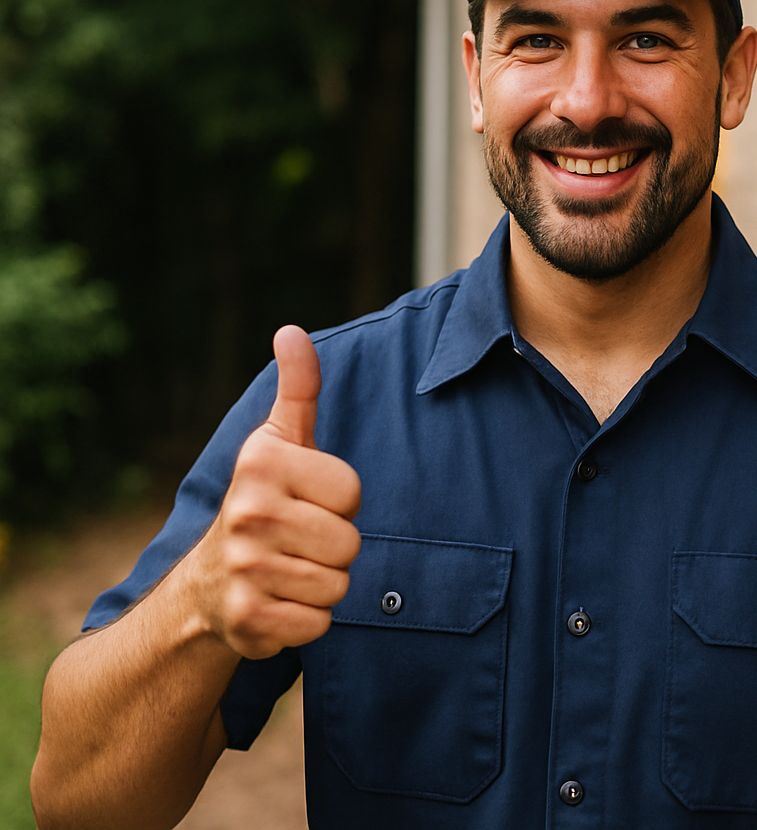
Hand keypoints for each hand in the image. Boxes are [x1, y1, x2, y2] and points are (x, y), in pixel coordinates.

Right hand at [189, 325, 361, 659]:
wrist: (205, 584)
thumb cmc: (264, 501)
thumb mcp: (279, 441)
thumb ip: (297, 389)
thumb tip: (292, 332)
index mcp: (262, 464)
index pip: (352, 492)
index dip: (339, 502)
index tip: (307, 501)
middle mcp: (247, 512)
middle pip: (350, 543)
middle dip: (335, 547)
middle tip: (299, 541)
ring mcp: (244, 569)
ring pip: (339, 585)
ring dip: (323, 583)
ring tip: (289, 569)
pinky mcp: (247, 620)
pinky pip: (319, 623)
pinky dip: (308, 620)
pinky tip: (279, 602)